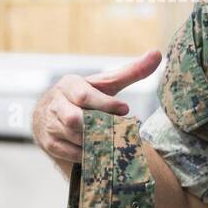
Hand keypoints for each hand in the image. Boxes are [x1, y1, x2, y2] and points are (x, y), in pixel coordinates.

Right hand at [30, 50, 162, 164]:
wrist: (49, 112)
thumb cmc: (86, 95)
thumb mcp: (105, 83)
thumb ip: (131, 72)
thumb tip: (157, 54)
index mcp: (70, 84)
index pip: (85, 96)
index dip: (106, 104)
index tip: (125, 110)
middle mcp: (56, 103)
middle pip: (75, 119)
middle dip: (97, 125)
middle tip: (116, 130)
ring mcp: (50, 124)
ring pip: (74, 137)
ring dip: (95, 141)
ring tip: (112, 140)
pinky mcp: (50, 143)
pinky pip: (70, 152)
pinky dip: (87, 153)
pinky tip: (99, 150)